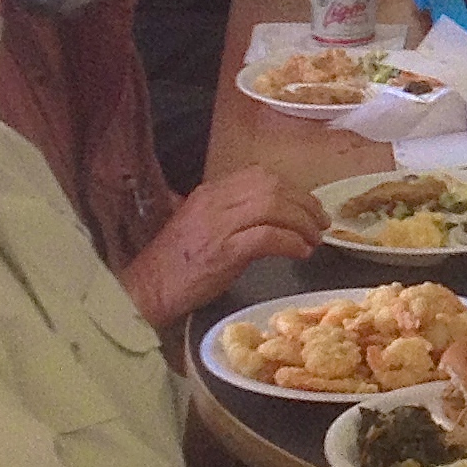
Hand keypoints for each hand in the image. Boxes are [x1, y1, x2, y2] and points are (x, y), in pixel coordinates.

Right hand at [131, 167, 327, 321]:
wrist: (146, 290)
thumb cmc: (175, 264)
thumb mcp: (201, 226)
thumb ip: (231, 214)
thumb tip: (271, 216)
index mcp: (210, 193)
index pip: (260, 175)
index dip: (292, 188)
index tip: (308, 205)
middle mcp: (215, 202)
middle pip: (273, 187)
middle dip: (305, 203)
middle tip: (320, 222)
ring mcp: (218, 226)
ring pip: (273, 207)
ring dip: (302, 223)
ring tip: (314, 239)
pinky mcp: (223, 252)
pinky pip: (267, 237)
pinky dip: (290, 242)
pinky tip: (301, 252)